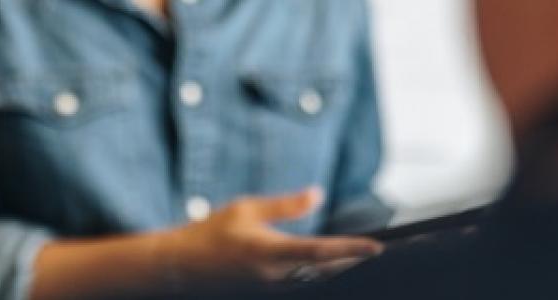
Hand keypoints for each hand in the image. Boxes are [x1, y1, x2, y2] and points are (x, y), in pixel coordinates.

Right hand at [156, 187, 382, 290]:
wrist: (180, 266)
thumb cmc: (211, 233)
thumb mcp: (247, 209)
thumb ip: (286, 206)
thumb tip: (318, 195)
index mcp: (270, 251)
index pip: (322, 251)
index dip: (352, 249)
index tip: (376, 246)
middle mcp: (274, 275)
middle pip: (325, 271)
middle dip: (350, 262)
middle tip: (374, 251)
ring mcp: (270, 288)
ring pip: (314, 280)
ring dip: (335, 270)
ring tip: (356, 258)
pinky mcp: (264, 293)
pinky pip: (299, 285)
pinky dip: (316, 275)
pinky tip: (326, 267)